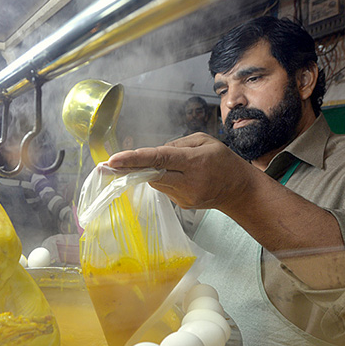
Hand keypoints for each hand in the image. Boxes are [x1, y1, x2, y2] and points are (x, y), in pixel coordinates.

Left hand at [107, 133, 253, 210]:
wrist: (239, 190)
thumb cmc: (223, 161)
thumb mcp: (205, 141)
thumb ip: (177, 144)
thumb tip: (155, 152)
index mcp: (194, 163)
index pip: (159, 159)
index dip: (134, 160)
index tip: (114, 160)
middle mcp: (188, 182)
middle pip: (151, 174)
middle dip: (128, 169)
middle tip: (105, 165)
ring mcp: (184, 197)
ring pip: (155, 181)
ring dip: (146, 172)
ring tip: (145, 165)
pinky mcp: (182, 205)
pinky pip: (164, 188)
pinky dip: (162, 179)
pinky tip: (172, 175)